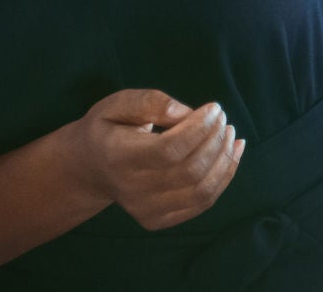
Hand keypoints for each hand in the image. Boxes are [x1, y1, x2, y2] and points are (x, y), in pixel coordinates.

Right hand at [71, 87, 244, 231]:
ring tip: (230, 133)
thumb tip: (185, 113)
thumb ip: (150, 103)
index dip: (199, 128)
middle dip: (215, 141)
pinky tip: (233, 152)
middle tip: (222, 117)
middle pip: (190, 172)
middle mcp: (132, 191)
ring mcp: (146, 211)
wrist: (90, 168)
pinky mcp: (159, 220)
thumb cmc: (109, 128)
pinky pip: (202, 203)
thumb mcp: (118, 104)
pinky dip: (225, 177)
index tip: (214, 107)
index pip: (169, 150)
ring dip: (225, 160)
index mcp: (119, 158)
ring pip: (202, 192)